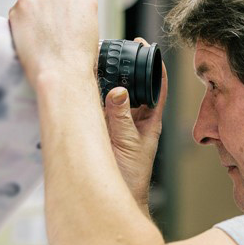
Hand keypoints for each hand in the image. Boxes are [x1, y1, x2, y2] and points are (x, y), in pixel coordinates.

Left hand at [8, 0, 98, 86]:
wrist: (63, 72)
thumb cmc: (79, 62)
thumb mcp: (91, 35)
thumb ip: (78, 20)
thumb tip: (63, 23)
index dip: (66, 16)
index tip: (64, 29)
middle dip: (50, 14)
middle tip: (49, 37)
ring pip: (34, 6)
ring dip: (34, 19)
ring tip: (39, 43)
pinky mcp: (22, 4)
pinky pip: (17, 13)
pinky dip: (19, 26)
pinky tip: (28, 42)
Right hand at [104, 38, 167, 212]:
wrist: (115, 196)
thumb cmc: (130, 177)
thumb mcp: (128, 144)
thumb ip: (121, 118)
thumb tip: (117, 92)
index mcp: (149, 120)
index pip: (157, 87)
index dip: (155, 66)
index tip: (147, 48)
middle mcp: (135, 118)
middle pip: (135, 86)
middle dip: (128, 68)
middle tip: (118, 49)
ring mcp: (119, 123)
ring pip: (116, 95)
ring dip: (109, 80)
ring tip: (100, 62)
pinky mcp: (103, 129)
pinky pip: (99, 107)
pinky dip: (94, 95)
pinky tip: (86, 84)